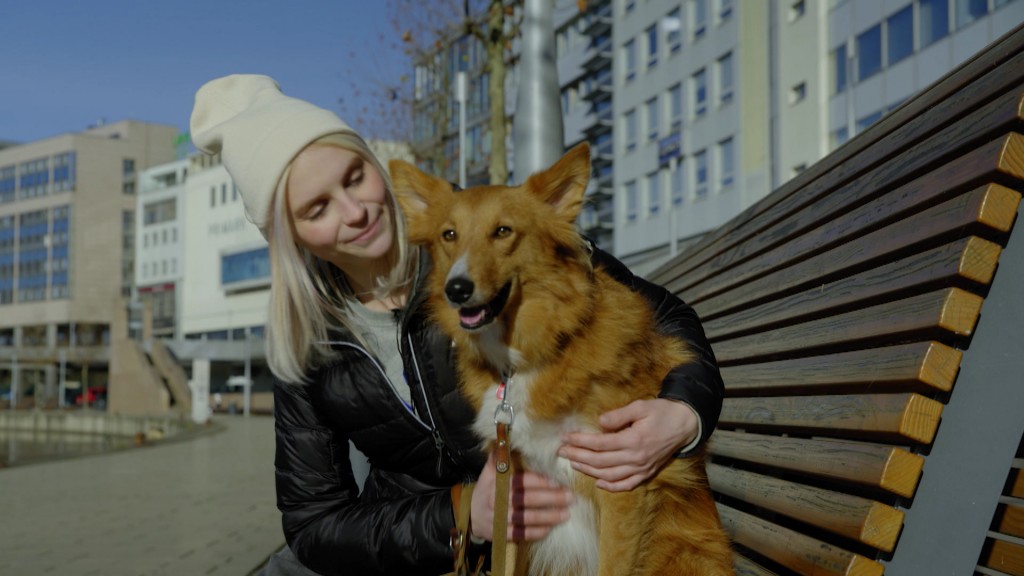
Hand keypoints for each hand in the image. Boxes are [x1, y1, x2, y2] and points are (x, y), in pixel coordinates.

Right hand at [470, 450, 573, 541]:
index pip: (522, 481)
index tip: (559, 482)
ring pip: (527, 518)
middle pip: (528, 500)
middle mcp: (498, 500)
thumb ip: (500, 457)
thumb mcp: (489, 472)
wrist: (470, 516)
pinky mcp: (501, 534)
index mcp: (497, 483)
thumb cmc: (486, 490)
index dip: (541, 482)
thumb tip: (507, 438)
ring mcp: (499, 519)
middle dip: (551, 499)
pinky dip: (536, 532)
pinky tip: (550, 528)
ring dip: (548, 517)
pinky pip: (521, 534)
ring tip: (566, 514)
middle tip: (570, 497)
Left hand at [558, 398, 697, 491]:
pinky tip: (598, 483)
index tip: (565, 438)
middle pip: (600, 461)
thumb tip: (599, 423)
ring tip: (574, 463)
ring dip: (589, 471)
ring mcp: (642, 468)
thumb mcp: (640, 407)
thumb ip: (619, 416)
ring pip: (610, 475)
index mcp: (634, 440)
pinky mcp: (647, 473)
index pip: (600, 444)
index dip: (580, 441)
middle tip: (561, 452)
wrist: (685, 424)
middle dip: (578, 457)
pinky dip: (611, 486)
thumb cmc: (661, 412)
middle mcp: (636, 458)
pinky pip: (627, 484)